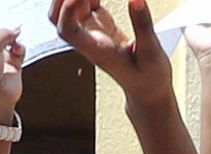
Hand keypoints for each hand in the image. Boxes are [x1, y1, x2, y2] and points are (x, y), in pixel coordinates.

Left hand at [51, 0, 173, 108]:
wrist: (148, 88)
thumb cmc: (148, 78)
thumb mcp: (151, 53)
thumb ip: (143, 25)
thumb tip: (136, 0)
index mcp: (97, 50)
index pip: (68, 30)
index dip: (68, 9)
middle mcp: (89, 40)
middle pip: (59, 16)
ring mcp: (92, 31)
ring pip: (70, 7)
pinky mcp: (100, 25)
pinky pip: (86, 3)